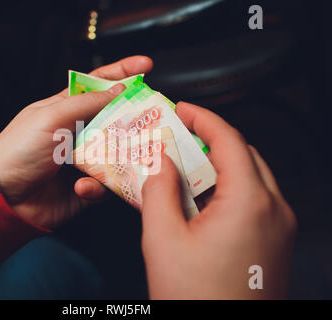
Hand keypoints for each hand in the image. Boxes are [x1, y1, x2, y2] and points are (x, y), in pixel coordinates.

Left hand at [0, 56, 152, 228]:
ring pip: (120, 152)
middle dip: (135, 121)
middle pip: (118, 119)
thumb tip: (119, 90)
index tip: (146, 66)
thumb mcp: (51, 117)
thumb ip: (86, 103)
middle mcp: (81, 131)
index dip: (122, 72)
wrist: (4, 196)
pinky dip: (98, 186)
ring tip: (112, 163)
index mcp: (68, 108)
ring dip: (120, 158)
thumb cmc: (19, 149)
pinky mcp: (90, 184)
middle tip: (152, 122)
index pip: (99, 84)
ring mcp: (87, 158)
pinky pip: (109, 183)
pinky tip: (81, 187)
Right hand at [140, 102, 296, 298]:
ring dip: (220, 164)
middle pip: (244, 154)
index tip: (182, 109)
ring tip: (186, 166)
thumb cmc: (195, 298)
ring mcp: (281, 227)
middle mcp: (275, 209)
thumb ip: (159, 190)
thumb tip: (161, 162)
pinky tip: (202, 198)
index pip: (229, 140)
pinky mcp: (277, 241)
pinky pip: (255, 199)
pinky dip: (229, 188)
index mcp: (249, 202)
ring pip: (251, 176)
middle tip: (179, 137)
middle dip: (210, 139)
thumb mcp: (162, 238)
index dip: (203, 117)